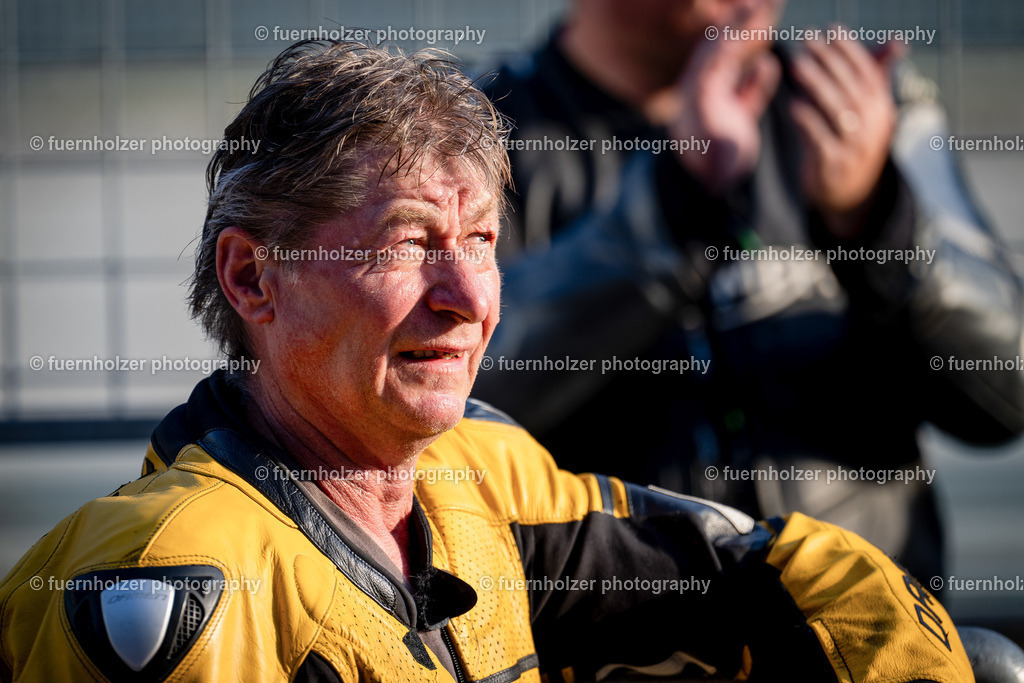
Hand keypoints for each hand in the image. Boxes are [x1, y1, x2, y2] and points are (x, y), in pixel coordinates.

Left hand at [666, 0, 783, 194]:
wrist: (705, 202)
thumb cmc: (714, 180)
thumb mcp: (718, 163)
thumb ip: (725, 151)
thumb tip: (732, 146)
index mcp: (697, 101)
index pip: (715, 56)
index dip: (735, 32)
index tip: (755, 11)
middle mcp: (701, 101)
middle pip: (717, 53)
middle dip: (739, 26)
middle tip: (762, 3)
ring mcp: (714, 110)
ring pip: (728, 68)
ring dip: (747, 45)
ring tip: (768, 22)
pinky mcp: (726, 125)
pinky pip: (739, 92)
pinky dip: (754, 78)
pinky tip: (769, 66)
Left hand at [789, 33, 900, 238]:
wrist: (847, 194)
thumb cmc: (852, 141)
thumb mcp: (867, 111)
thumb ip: (876, 76)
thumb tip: (899, 41)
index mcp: (881, 109)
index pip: (868, 73)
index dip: (851, 50)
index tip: (832, 29)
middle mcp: (872, 128)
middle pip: (851, 89)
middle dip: (829, 61)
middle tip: (807, 40)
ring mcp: (854, 149)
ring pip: (836, 112)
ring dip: (816, 86)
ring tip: (796, 65)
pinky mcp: (832, 167)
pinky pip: (820, 141)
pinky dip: (808, 122)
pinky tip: (793, 105)